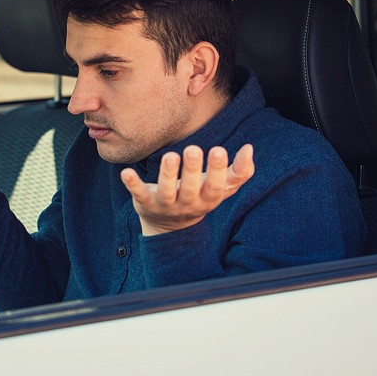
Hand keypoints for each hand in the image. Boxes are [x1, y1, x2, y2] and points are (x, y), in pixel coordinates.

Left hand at [120, 144, 254, 235]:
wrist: (170, 226)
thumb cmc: (200, 196)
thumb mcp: (221, 188)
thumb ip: (239, 172)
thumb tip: (250, 149)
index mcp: (207, 199)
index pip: (215, 187)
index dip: (219, 171)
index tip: (219, 150)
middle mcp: (187, 204)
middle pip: (191, 189)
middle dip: (193, 170)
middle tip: (194, 149)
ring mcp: (165, 205)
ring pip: (167, 192)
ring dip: (168, 174)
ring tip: (171, 155)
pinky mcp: (145, 203)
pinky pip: (139, 194)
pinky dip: (133, 184)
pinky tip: (126, 173)